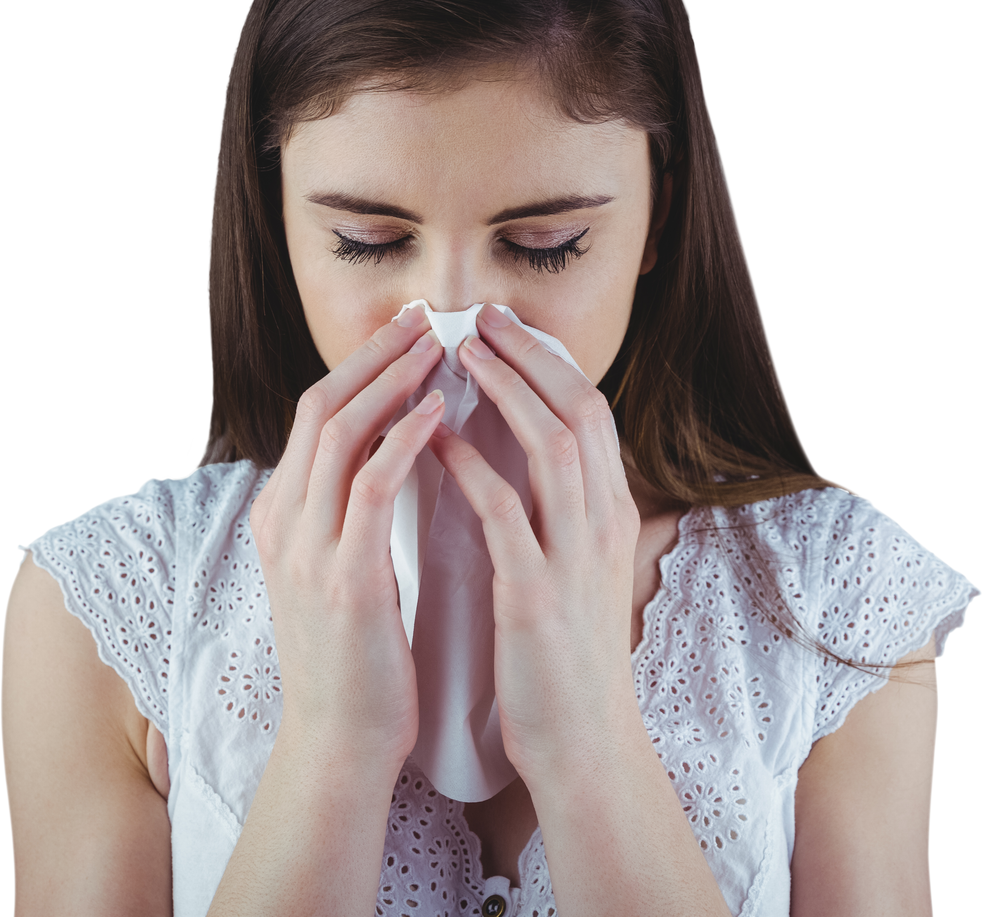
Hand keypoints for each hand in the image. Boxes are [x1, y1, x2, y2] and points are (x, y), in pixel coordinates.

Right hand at [249, 306, 445, 771]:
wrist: (341, 742)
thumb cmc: (358, 655)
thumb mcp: (341, 568)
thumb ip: (352, 511)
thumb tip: (394, 452)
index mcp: (282, 515)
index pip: (318, 413)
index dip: (363, 365)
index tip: (409, 331)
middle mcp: (283, 520)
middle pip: (321, 404)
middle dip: (375, 353)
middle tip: (425, 316)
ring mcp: (306, 547)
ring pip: (340, 431)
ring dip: (391, 380)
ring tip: (439, 346)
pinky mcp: (342, 577)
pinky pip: (372, 484)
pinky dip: (405, 438)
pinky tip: (442, 411)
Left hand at [426, 304, 642, 784]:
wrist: (583, 742)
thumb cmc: (567, 656)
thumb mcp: (578, 571)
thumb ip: (562, 514)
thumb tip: (525, 460)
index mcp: (611, 515)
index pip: (591, 413)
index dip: (549, 362)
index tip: (506, 329)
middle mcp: (604, 523)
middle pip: (579, 409)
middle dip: (531, 355)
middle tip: (481, 318)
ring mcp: (575, 556)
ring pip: (552, 444)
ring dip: (506, 391)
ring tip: (461, 356)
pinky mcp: (536, 593)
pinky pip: (503, 510)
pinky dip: (470, 465)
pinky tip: (435, 439)